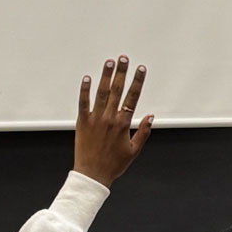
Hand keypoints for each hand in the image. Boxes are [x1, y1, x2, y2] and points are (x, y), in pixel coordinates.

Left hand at [74, 56, 151, 187]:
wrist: (92, 174)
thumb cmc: (113, 164)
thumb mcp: (134, 150)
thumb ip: (143, 131)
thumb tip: (150, 116)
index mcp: (123, 124)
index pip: (133, 98)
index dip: (138, 82)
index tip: (141, 69)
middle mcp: (109, 118)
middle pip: (117, 90)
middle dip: (121, 72)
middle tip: (123, 58)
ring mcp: (95, 118)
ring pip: (101, 92)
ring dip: (105, 76)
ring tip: (109, 62)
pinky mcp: (82, 121)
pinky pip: (83, 102)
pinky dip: (85, 89)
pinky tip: (87, 78)